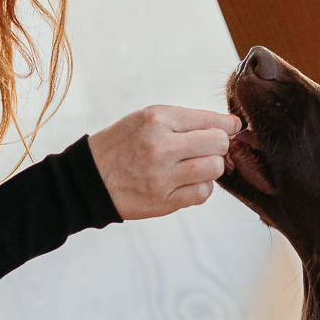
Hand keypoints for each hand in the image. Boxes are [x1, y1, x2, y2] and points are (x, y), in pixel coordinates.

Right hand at [88, 105, 239, 218]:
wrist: (88, 179)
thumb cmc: (120, 145)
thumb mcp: (145, 119)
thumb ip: (184, 120)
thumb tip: (229, 127)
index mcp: (157, 119)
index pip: (211, 120)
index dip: (228, 125)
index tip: (232, 128)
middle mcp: (161, 146)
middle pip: (218, 144)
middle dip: (219, 146)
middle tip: (208, 149)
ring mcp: (163, 176)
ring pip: (215, 169)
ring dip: (211, 167)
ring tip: (194, 165)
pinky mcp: (164, 201)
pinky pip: (202, 193)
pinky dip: (201, 187)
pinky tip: (186, 182)